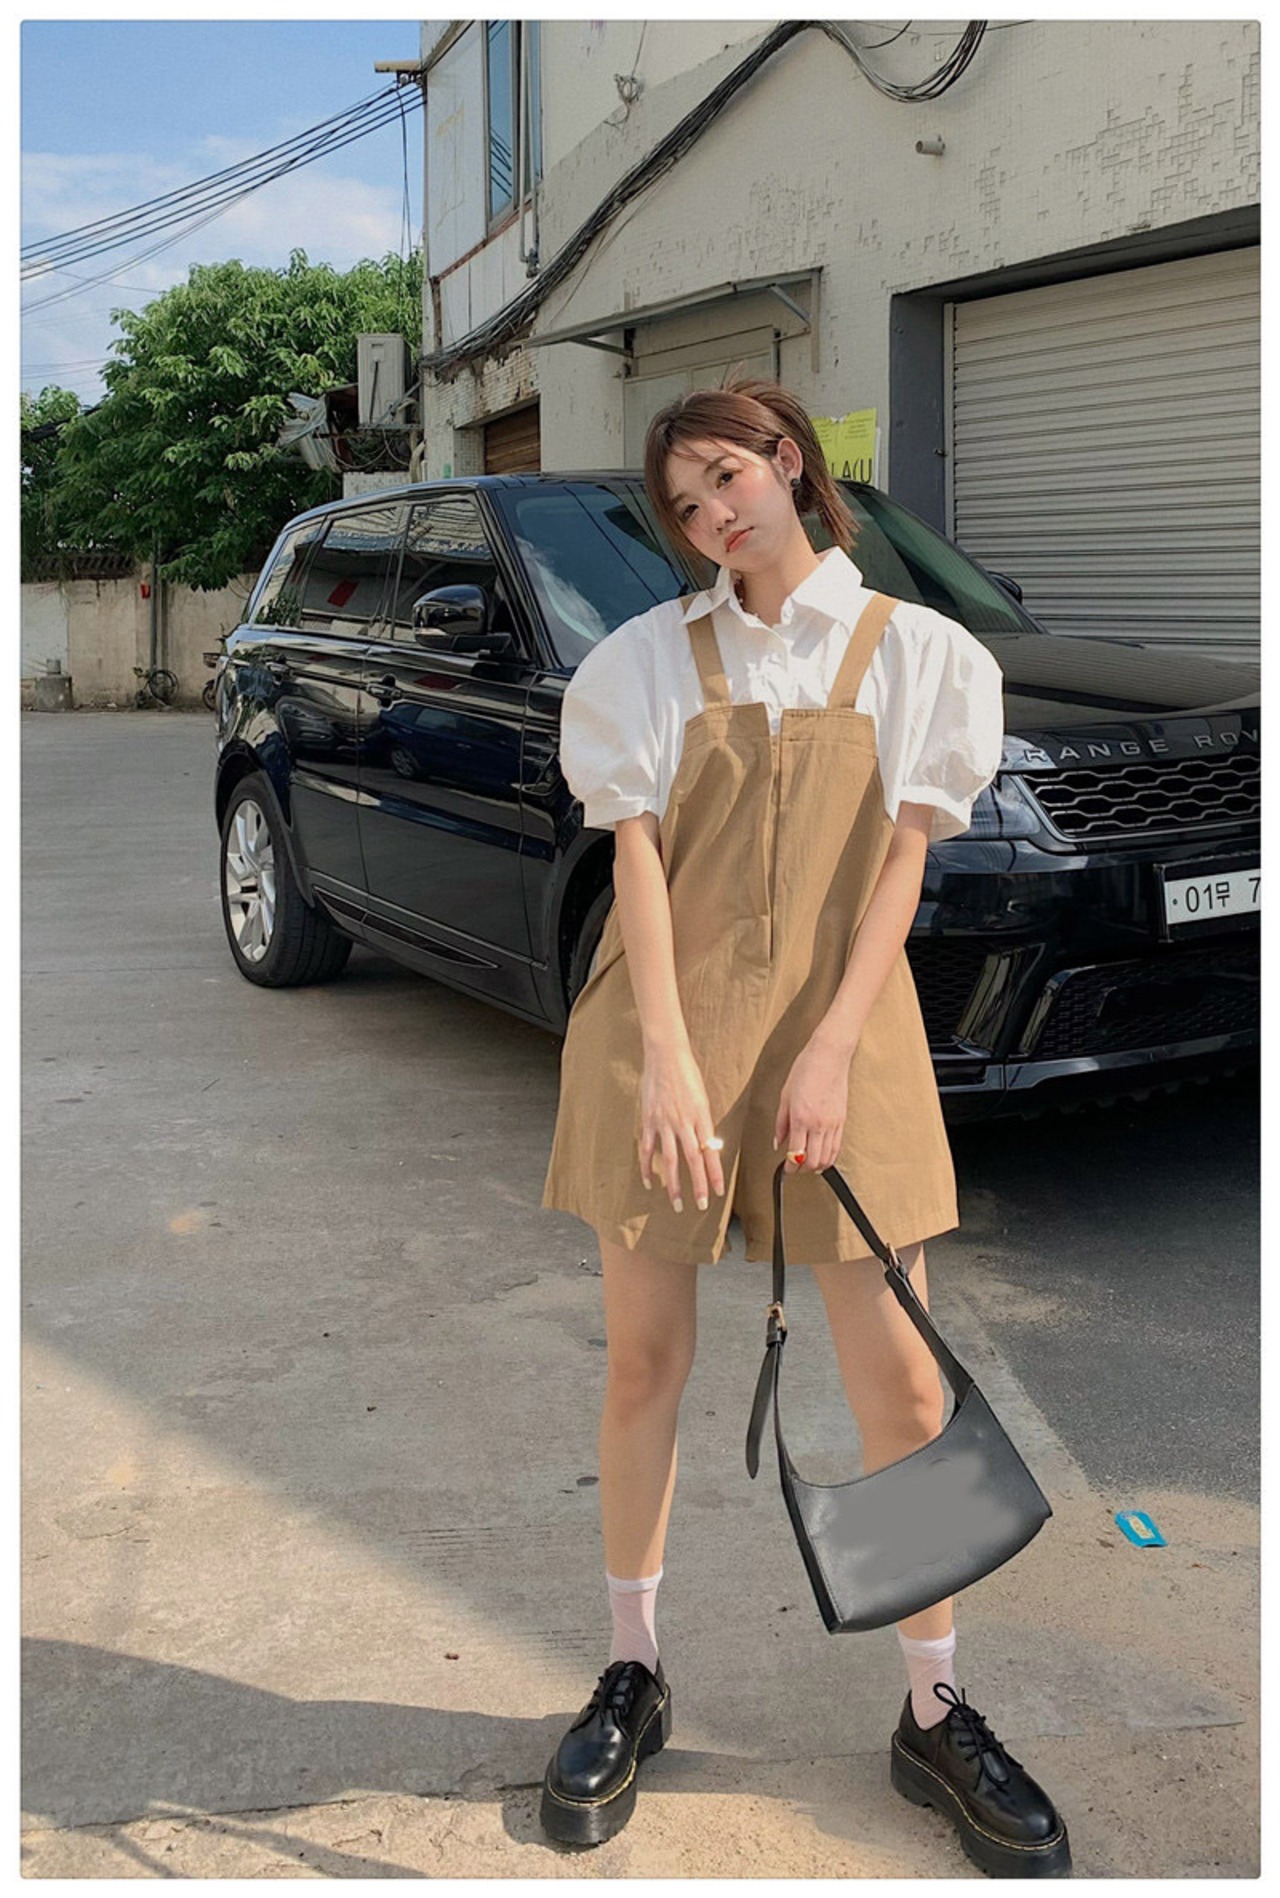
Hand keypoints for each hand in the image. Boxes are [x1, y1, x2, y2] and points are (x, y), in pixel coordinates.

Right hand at [638, 1044, 726, 1213]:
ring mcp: (664, 1123)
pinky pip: (648, 1149)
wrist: (666, 1056)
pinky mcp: (649, 1120)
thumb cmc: (687, 1074)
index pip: (710, 1152)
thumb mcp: (702, 1099)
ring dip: (674, 1184)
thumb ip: (702, 1123)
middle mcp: (683, 1123)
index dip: (715, 1173)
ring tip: (676, 1203)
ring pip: (670, 1160)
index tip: (720, 1191)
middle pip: (693, 1160)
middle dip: (698, 1186)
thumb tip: (706, 1145)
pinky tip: (649, 1182)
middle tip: (702, 1205)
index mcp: (701, 1117)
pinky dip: (647, 1167)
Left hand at [774, 1033, 854, 1174]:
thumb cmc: (806, 1069)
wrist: (829, 1055)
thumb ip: (781, 1123)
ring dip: (816, 1166)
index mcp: (800, 1118)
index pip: (796, 1154)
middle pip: (812, 1162)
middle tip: (794, 1169)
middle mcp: (818, 1124)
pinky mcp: (842, 1120)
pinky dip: (829, 1156)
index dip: (789, 1167)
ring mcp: (832, 1123)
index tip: (785, 1169)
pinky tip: (822, 1156)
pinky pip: (837, 1146)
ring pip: (827, 1157)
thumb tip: (777, 1142)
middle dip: (801, 1170)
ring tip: (807, 1164)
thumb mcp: (785, 1095)